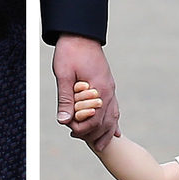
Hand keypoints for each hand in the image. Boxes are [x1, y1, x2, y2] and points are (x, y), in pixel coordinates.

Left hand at [52, 34, 119, 150]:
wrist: (80, 33)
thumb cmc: (70, 51)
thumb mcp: (63, 74)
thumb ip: (64, 98)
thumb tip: (64, 121)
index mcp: (98, 88)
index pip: (94, 119)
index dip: (82, 128)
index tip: (70, 130)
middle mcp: (108, 91)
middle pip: (105, 122)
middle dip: (92, 133)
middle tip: (77, 138)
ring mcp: (110, 89)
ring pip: (113, 117)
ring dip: (106, 133)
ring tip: (100, 146)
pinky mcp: (108, 86)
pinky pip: (114, 109)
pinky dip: (114, 122)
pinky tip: (114, 132)